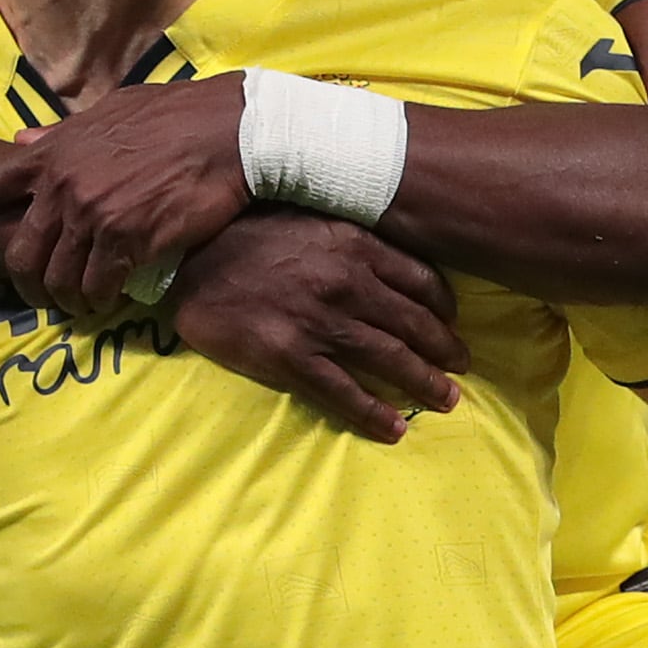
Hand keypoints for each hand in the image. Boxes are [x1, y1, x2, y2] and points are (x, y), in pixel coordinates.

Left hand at [0, 76, 253, 321]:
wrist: (230, 131)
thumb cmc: (174, 117)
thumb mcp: (107, 114)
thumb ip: (59, 135)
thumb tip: (21, 140)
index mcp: (51, 153)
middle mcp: (62, 185)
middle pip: (20, 252)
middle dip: (27, 284)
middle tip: (45, 297)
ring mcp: (92, 213)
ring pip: (58, 277)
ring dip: (68, 300)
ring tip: (84, 305)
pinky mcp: (127, 238)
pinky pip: (97, 286)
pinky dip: (99, 301)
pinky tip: (110, 302)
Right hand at [164, 211, 468, 444]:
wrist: (185, 261)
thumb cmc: (241, 233)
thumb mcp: (304, 218)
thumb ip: (347, 237)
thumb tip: (384, 256)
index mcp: (354, 245)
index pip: (420, 279)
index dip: (443, 306)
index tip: (452, 321)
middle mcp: (346, 283)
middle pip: (413, 324)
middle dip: (444, 350)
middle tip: (462, 368)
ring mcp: (319, 323)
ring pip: (389, 360)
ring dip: (423, 384)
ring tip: (445, 401)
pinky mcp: (290, 357)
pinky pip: (343, 392)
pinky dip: (373, 414)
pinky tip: (394, 429)